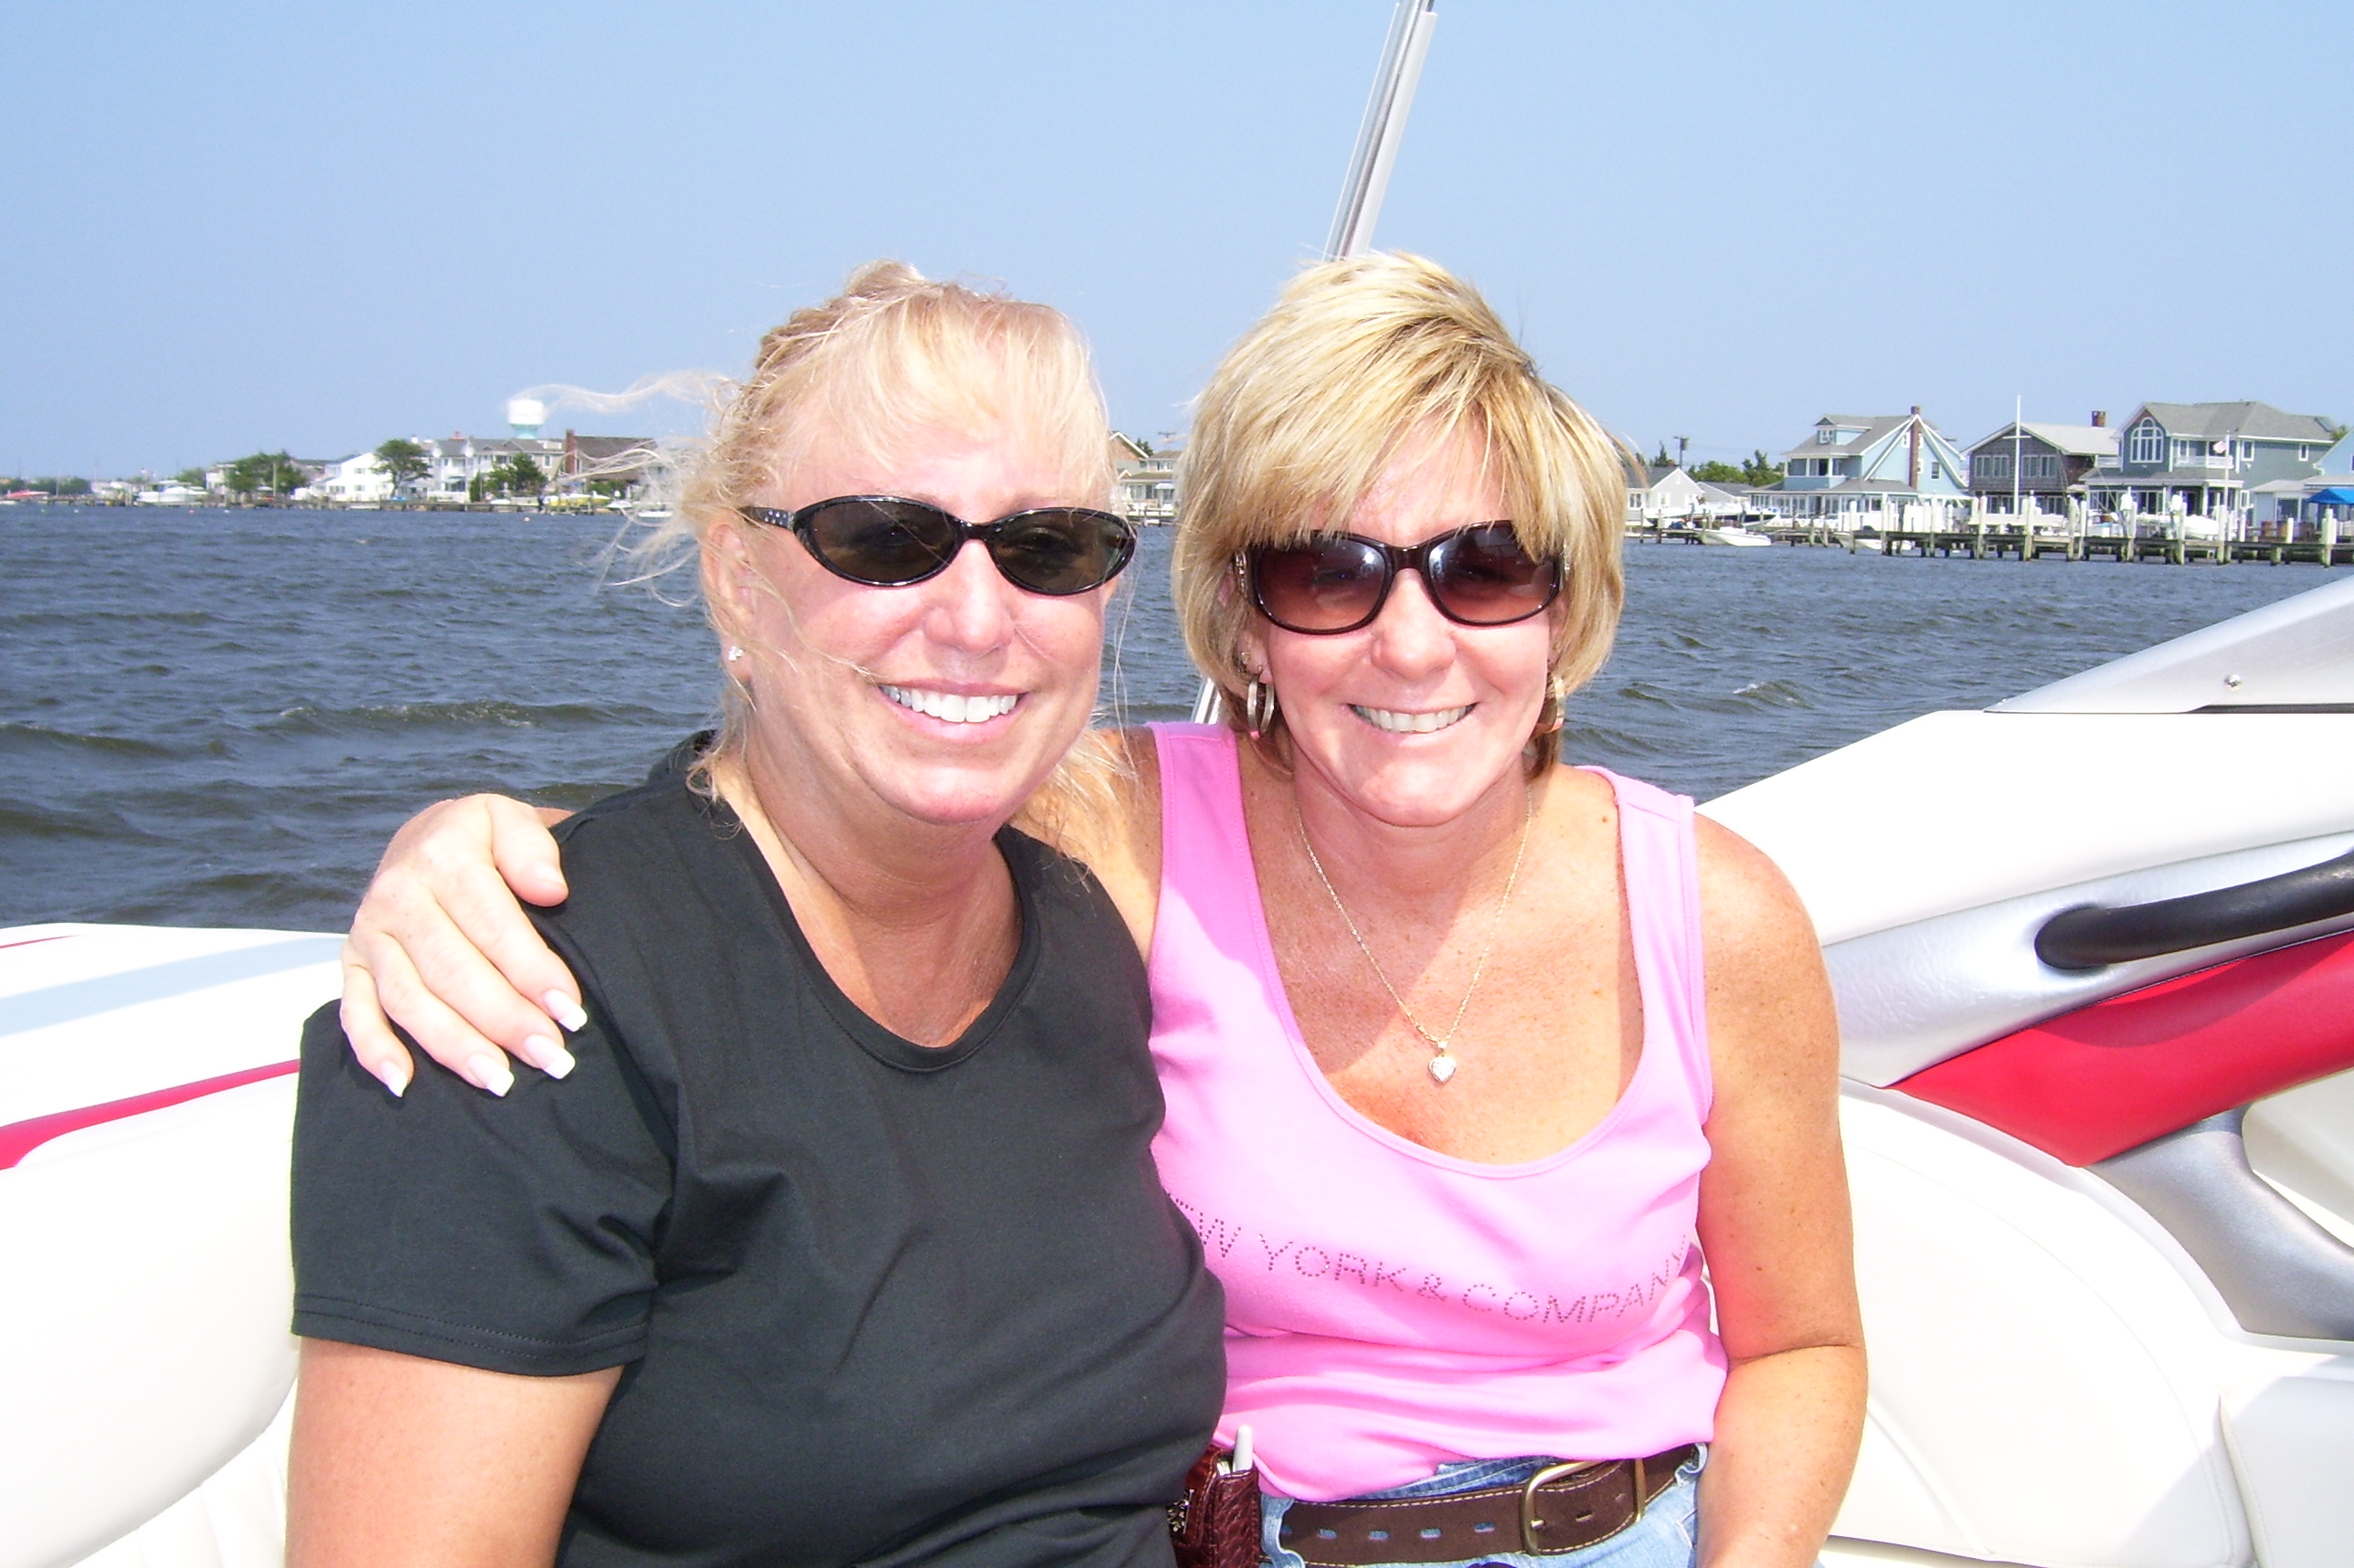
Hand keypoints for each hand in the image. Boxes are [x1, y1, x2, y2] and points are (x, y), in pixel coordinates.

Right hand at [340, 795, 581, 1097]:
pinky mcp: (351, 962)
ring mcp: (370, 933)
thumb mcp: (510, 820)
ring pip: (409, 999)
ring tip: (499, 1081)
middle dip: (504, 1020)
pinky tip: (403, 1083)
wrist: (424, 837)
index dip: (531, 970)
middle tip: (550, 1058)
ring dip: (453, 1046)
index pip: (492, 923)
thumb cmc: (484, 841)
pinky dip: (373, 1050)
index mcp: (442, 857)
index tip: (569, 1011)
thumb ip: (532, 848)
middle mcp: (397, 896)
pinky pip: (355, 1011)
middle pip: (452, 970)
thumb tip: (550, 889)